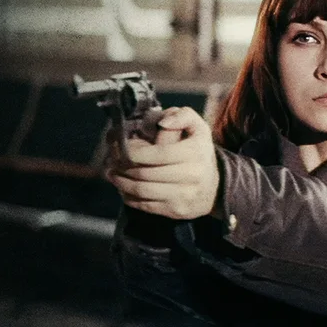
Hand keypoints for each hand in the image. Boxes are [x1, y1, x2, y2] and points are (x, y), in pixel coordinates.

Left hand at [105, 107, 219, 219]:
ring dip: (121, 182)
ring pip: (142, 191)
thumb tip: (164, 121)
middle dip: (123, 167)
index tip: (121, 148)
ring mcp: (183, 196)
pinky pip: (145, 205)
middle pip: (146, 173)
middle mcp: (190, 176)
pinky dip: (129, 197)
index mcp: (194, 153)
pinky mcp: (175, 211)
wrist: (215, 188)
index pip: (157, 154)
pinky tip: (123, 188)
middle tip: (110, 161)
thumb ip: (183, 116)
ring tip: (112, 174)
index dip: (134, 152)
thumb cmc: (199, 154)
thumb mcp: (198, 129)